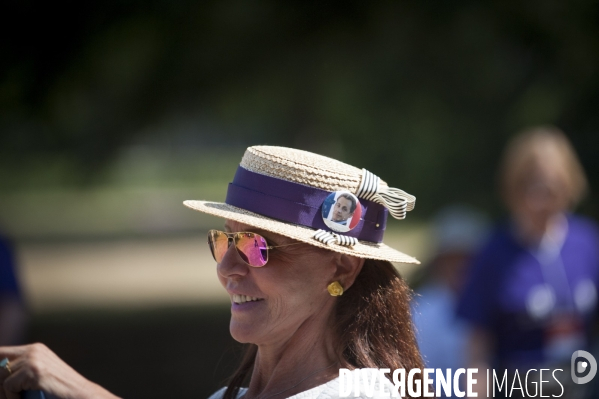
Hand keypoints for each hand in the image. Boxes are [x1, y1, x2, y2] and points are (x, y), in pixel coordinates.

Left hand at [0, 343, 119, 398]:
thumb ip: (18, 373)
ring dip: (6, 393)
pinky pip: (8, 385)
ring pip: (1, 375)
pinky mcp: (34, 370)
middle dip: (0, 383)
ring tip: (23, 397)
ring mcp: (34, 358)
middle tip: (12, 395)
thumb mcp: (36, 379)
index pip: (1, 352)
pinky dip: (13, 397)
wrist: (81, 396)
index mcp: (35, 350)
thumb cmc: (59, 393)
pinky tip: (27, 398)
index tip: (1, 383)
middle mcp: (34, 350)